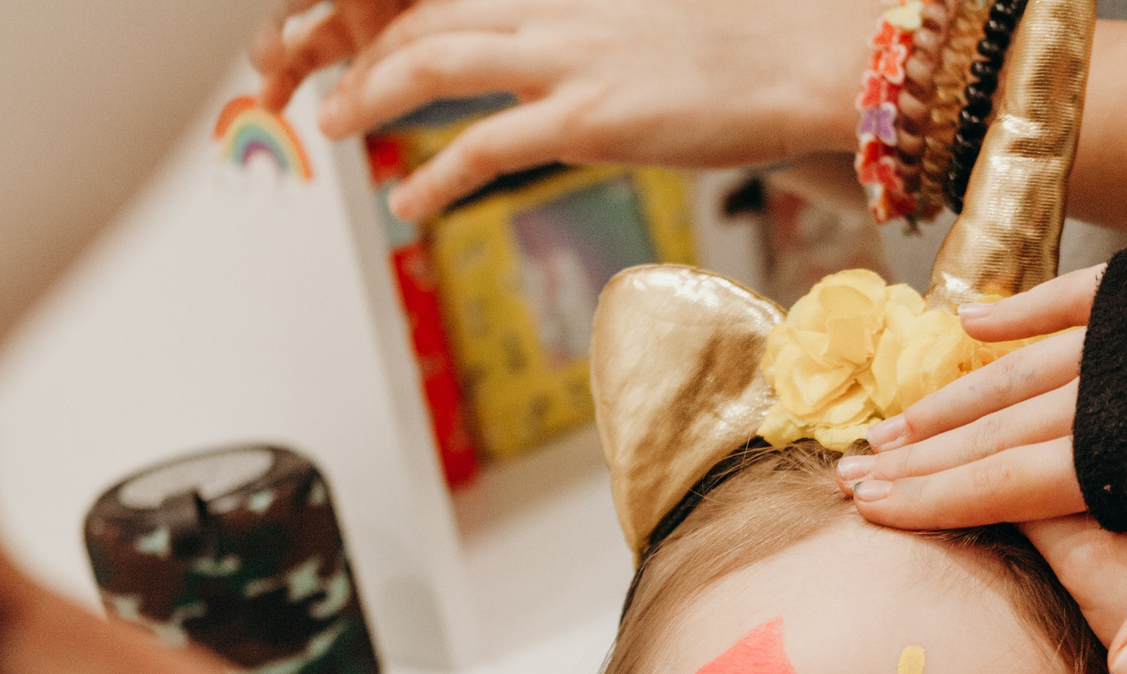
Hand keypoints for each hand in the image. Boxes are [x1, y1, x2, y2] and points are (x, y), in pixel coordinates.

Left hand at [254, 0, 871, 223]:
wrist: (802, 63)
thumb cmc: (742, 61)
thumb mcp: (649, 40)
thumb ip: (593, 55)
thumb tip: (572, 90)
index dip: (392, 28)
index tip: (359, 60)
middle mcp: (556, 16)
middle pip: (425, 20)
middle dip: (360, 55)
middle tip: (325, 95)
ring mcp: (569, 63)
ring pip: (434, 63)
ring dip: (370, 96)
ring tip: (335, 128)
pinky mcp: (589, 119)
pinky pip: (487, 146)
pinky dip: (435, 175)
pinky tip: (409, 202)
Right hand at [835, 268, 1096, 527]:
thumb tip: (1096, 625)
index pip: (1006, 484)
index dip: (933, 500)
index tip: (868, 506)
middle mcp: (1118, 393)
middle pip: (997, 432)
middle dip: (919, 459)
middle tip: (853, 474)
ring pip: (1019, 373)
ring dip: (949, 403)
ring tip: (893, 430)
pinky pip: (1078, 296)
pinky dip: (1022, 311)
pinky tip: (971, 323)